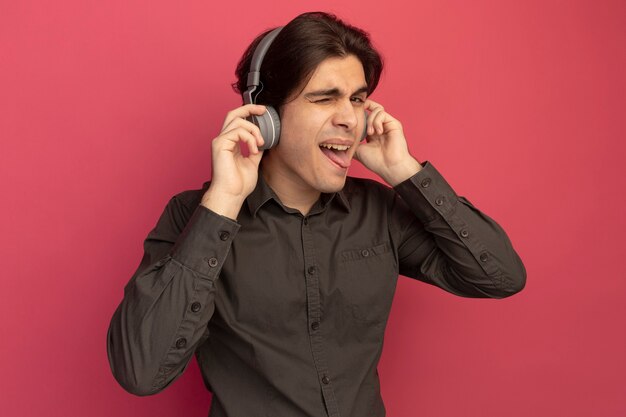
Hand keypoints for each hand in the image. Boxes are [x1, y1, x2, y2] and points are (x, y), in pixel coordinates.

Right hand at [201, 104, 265, 218]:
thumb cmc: (239, 184)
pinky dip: (250, 138)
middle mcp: (223, 140)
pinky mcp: (220, 144)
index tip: (263, 112)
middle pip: (233, 114)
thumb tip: (264, 142)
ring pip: (238, 121)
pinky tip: (254, 150)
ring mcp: (220, 141)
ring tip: (261, 144)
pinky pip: (238, 131)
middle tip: (263, 111)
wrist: (231, 195)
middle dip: (249, 108)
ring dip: (254, 130)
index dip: (249, 113)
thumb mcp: (252, 163)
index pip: (237, 121)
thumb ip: (255, 150)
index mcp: (230, 143)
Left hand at [355, 100, 421, 185]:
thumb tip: (339, 142)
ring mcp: (387, 125)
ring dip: (370, 120)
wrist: (390, 167)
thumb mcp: (358, 150)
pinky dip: (377, 121)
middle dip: (363, 113)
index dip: (358, 113)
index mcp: (372, 132)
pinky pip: (382, 113)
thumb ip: (352, 142)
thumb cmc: (376, 161)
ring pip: (377, 109)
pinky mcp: (394, 124)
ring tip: (370, 133)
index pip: (365, 115)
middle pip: (371, 108)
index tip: (351, 117)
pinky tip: (377, 132)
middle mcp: (380, 126)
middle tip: (360, 127)